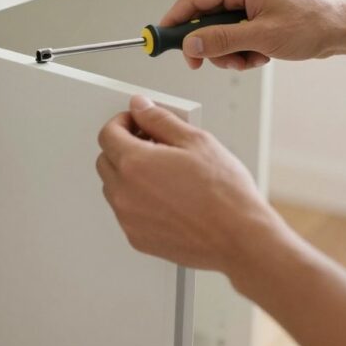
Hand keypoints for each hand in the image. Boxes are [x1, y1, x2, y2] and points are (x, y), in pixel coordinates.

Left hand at [96, 95, 281, 271]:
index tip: (136, 122)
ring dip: (128, 175)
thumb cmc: (224, 194)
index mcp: (135, 164)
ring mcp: (129, 219)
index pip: (108, 134)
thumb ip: (160, 119)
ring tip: (163, 173)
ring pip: (114, 188)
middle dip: (123, 147)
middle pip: (106, 160)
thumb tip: (141, 107)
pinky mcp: (138, 239)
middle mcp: (125, 193)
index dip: (122, 122)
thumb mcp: (196, 141)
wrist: (239, 237)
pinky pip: (126, 212)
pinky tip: (166, 197)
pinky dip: (137, 201)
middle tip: (152, 144)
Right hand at [161, 0, 345, 69]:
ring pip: (219, 32)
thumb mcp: (261, 37)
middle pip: (204, 18)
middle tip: (220, 62)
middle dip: (211, 45)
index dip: (173, 22)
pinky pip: (235, 35)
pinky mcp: (257, 15)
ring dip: (230, 52)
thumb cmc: (312, 24)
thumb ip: (221, 40)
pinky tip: (262, 55)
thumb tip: (190, 45)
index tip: (160, 41)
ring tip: (253, 58)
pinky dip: (243, 51)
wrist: (342, 29)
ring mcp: (249, 1)